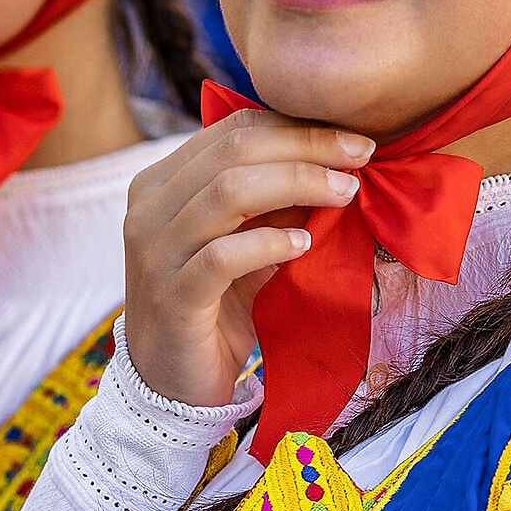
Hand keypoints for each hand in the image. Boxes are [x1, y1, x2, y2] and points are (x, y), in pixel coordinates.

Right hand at [122, 112, 372, 407]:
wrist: (171, 385)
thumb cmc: (216, 308)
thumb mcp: (246, 245)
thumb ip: (274, 205)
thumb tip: (337, 162)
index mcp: (162, 183)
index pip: (232, 131)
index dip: (297, 126)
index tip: (352, 137)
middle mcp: (149, 208)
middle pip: (233, 150)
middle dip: (306, 145)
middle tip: (361, 155)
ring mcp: (155, 252)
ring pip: (227, 193)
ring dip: (297, 184)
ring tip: (344, 192)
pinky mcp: (172, 297)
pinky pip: (222, 256)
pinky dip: (269, 243)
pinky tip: (304, 245)